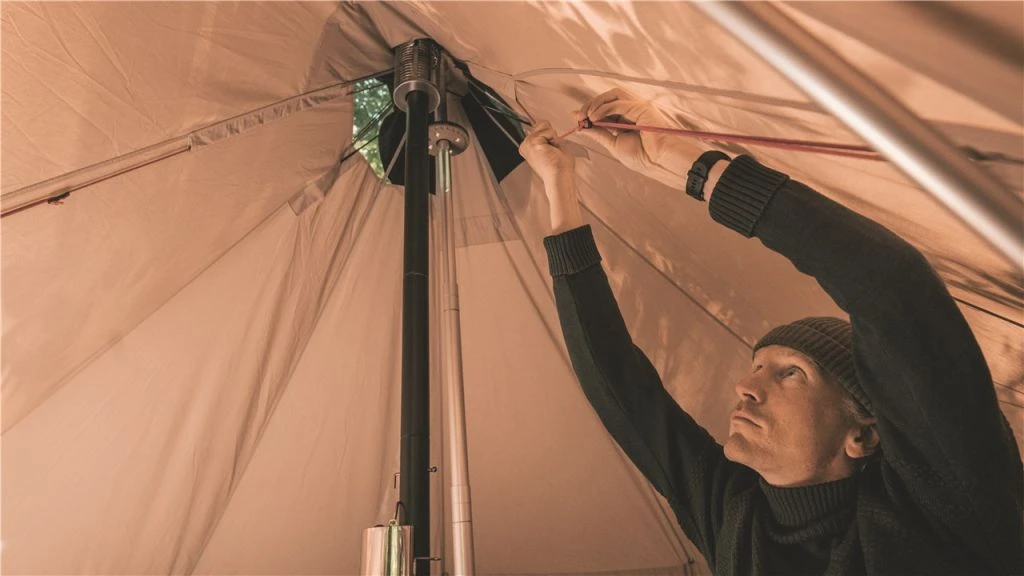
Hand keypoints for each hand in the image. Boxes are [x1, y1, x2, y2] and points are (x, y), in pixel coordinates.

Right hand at [518, 120, 582, 233]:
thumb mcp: (552, 147)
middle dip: (550, 135)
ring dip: (552, 137)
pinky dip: (553, 138)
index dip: (549, 135)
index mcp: (527, 148)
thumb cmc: (559, 167)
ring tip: (552, 151)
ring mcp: (527, 143)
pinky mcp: (532, 142)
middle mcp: (524, 145)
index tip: (550, 149)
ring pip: (544, 125)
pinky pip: (548, 130)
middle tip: (552, 151)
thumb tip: (547, 126)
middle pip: (540, 124)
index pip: (538, 129)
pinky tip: (551, 150)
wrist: (559, 177)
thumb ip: (548, 138)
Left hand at [577, 88, 703, 189]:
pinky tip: (594, 117)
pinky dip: (604, 108)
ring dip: (596, 103)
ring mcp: (637, 107)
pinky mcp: (641, 107)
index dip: (590, 110)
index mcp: (626, 119)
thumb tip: (581, 123)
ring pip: (613, 95)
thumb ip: (598, 132)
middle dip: (591, 105)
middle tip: (579, 116)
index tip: (577, 118)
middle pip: (608, 98)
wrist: (659, 162)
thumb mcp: (613, 144)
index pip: (605, 108)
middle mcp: (632, 111)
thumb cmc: (642, 157)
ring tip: (586, 116)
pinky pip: (618, 102)